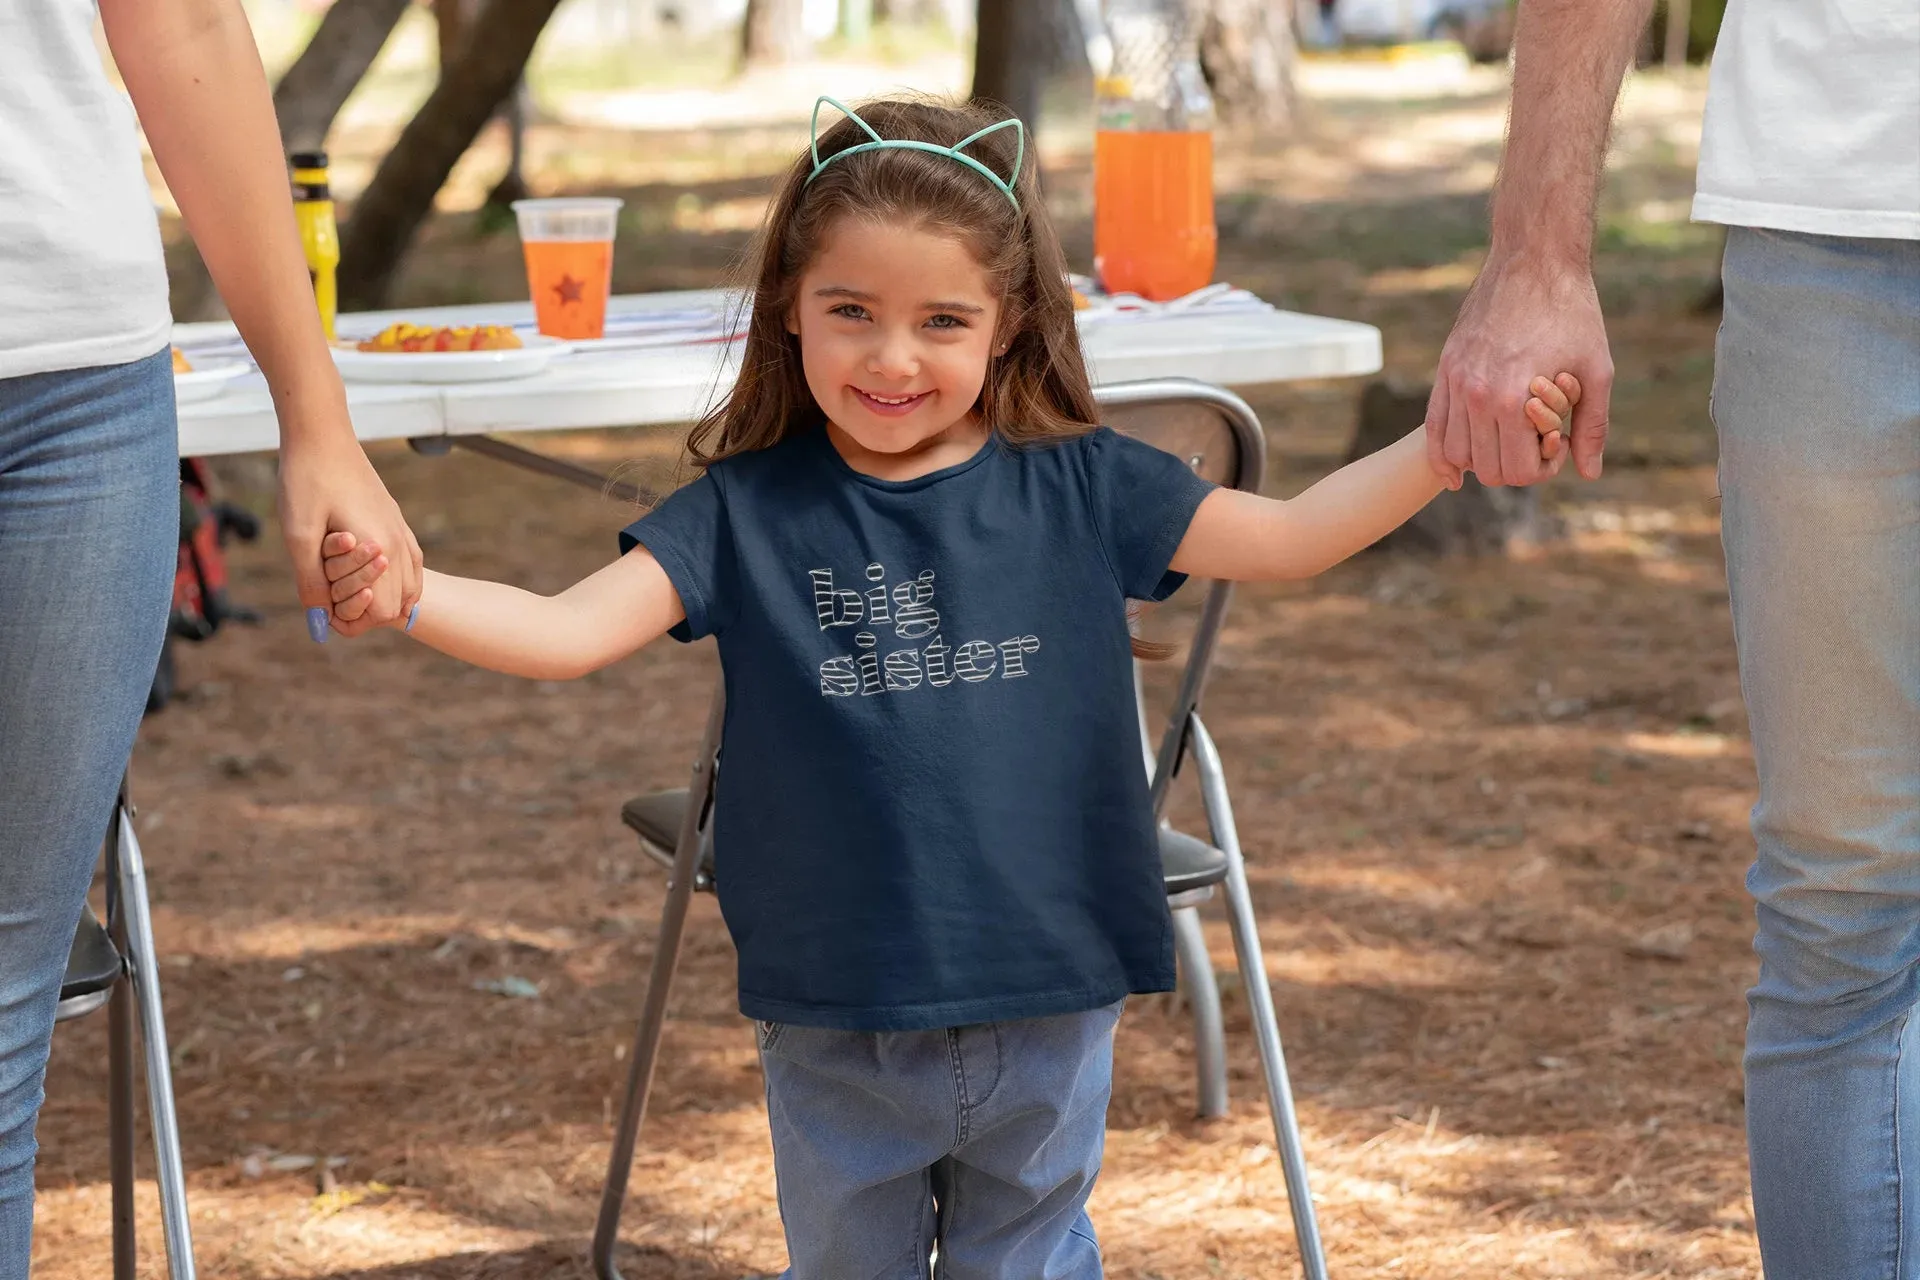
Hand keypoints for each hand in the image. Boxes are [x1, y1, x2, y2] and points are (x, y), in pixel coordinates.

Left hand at [277, 421, 421, 638]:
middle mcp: (398, 543)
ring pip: (409, 586)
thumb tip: (319, 626)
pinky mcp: (397, 520)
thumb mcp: (299, 536)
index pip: (382, 612)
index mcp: (378, 548)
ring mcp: (401, 531)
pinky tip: (371, 574)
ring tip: (347, 586)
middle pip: (398, 604)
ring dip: (381, 595)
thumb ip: (313, 583)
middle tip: (331, 596)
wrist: (322, 435)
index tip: (323, 608)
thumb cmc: (306, 482)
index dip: (353, 620)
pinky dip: (395, 579)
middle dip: (366, 611)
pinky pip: (411, 564)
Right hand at [1426, 252, 1613, 488]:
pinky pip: (1433, 427)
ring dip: (1484, 460)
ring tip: (1509, 440)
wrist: (1534, 260)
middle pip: (1487, 468)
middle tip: (1537, 441)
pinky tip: (1454, 471)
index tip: (1559, 442)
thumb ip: (1592, 426)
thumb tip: (1588, 472)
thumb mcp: (1597, 370)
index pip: (1518, 470)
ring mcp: (1455, 382)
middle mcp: (1477, 396)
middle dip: (1516, 466)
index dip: (1543, 467)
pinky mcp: (1445, 369)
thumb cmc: (1572, 313)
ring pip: (1456, 454)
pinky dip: (1442, 455)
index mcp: (1513, 400)